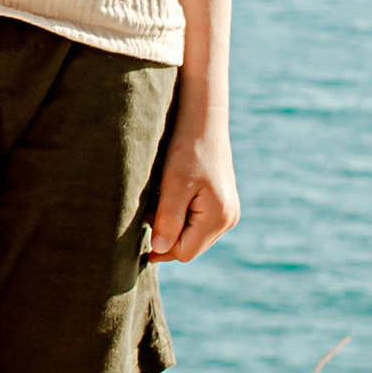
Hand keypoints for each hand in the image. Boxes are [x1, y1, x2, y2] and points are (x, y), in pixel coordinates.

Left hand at [147, 110, 238, 263]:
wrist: (203, 120)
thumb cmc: (187, 149)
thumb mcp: (172, 184)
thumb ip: (167, 219)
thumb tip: (159, 249)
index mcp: (219, 217)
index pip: (184, 252)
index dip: (161, 244)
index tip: (143, 221)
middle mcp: (228, 220)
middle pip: (189, 247)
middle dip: (166, 234)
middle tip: (150, 207)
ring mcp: (228, 213)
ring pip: (192, 236)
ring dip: (172, 224)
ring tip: (161, 197)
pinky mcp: (223, 205)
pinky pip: (197, 223)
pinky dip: (180, 215)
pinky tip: (171, 195)